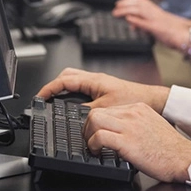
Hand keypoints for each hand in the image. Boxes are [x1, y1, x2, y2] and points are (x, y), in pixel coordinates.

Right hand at [36, 67, 169, 113]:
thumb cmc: (133, 100)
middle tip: (44, 97)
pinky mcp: (103, 89)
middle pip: (67, 76)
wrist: (151, 100)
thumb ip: (86, 111)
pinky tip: (73, 104)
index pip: (64, 80)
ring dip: (63, 88)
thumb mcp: (106, 109)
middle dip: (53, 85)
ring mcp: (99, 83)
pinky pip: (82, 87)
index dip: (49, 88)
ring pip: (74, 80)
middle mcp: (95, 79)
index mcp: (94, 80)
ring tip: (54, 100)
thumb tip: (71, 115)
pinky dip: (72, 93)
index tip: (39, 97)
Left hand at [84, 101, 190, 182]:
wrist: (183, 157)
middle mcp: (133, 113)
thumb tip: (119, 130)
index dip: (97, 122)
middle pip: (96, 110)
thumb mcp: (152, 125)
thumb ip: (136, 123)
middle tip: (89, 140)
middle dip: (87, 127)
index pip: (107, 107)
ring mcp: (130, 126)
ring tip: (92, 146)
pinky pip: (100, 136)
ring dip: (88, 134)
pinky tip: (97, 152)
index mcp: (139, 108)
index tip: (95, 132)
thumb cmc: (169, 148)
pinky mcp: (127, 141)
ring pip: (94, 119)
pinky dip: (93, 144)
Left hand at [112, 0, 190, 49]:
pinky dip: (136, 20)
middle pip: (138, 3)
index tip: (120, 2)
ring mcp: (157, 20)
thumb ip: (144, 25)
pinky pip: (145, 23)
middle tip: (115, 6)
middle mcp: (156, 13)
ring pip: (139, 11)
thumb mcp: (158, 28)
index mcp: (157, 12)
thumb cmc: (175, 34)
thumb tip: (133, 25)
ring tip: (116, 13)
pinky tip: (128, 19)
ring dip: (126, 11)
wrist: (188, 37)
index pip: (142, 1)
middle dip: (125, 3)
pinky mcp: (158, 29)